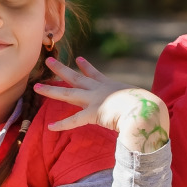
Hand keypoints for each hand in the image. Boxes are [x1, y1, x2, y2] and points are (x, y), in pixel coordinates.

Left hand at [34, 56, 170, 152]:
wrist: (147, 109)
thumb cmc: (149, 107)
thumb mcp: (143, 102)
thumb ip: (139, 106)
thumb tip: (150, 114)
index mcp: (112, 86)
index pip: (95, 74)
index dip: (86, 66)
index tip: (78, 59)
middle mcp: (100, 90)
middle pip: (76, 78)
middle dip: (61, 69)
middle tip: (49, 61)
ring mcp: (95, 100)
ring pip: (68, 94)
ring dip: (51, 90)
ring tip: (36, 86)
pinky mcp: (94, 113)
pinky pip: (74, 121)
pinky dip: (62, 125)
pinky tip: (50, 127)